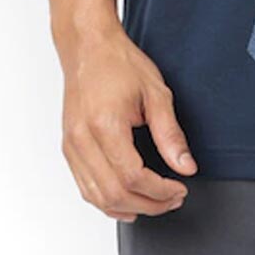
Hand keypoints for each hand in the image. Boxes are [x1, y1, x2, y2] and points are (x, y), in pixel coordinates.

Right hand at [60, 23, 198, 221]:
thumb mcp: (155, 92)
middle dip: (148, 204)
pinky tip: (126, 200)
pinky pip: (85, 187)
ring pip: (96, 197)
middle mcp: (82, 140)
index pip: (133, 177)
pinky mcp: (69, 147)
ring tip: (155, 202)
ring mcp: (72, 146)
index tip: (179, 189)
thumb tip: (185, 165)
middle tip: (172, 199)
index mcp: (105, 125)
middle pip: (114, 194)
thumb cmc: (118, 62)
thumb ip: (171, 133)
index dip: (160, 191)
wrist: (88, 47)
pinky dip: (106, 200)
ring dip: (128, 207)